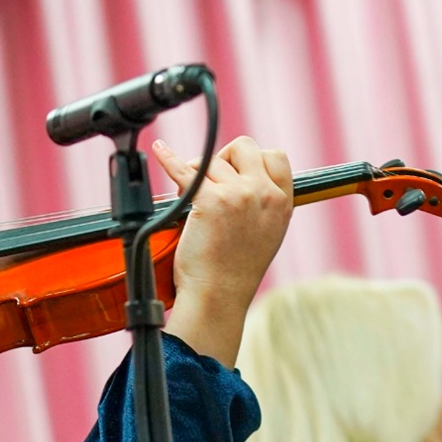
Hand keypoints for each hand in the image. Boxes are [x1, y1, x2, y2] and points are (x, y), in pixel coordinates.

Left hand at [150, 135, 291, 365]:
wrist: (219, 295)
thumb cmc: (236, 270)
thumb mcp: (268, 233)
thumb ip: (263, 202)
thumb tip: (241, 176)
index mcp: (282, 201)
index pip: (275, 156)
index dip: (252, 159)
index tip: (235, 172)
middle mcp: (263, 193)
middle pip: (244, 147)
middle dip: (224, 157)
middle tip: (210, 181)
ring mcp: (238, 194)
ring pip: (212, 161)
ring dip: (197, 174)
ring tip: (192, 198)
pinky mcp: (210, 200)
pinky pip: (185, 170)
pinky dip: (168, 159)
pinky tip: (159, 151)